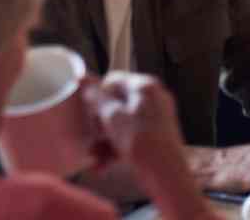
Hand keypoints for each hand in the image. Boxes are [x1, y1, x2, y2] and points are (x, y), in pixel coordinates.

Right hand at [84, 73, 224, 219]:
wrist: (165, 172)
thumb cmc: (141, 142)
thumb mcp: (112, 117)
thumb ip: (97, 97)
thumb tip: (84, 77)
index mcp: (145, 86)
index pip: (114, 80)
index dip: (98, 96)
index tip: (90, 112)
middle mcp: (153, 97)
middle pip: (115, 104)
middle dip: (100, 125)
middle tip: (94, 138)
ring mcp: (156, 116)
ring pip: (120, 123)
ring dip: (104, 140)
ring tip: (96, 157)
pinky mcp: (155, 134)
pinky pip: (129, 135)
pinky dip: (116, 148)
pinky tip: (104, 164)